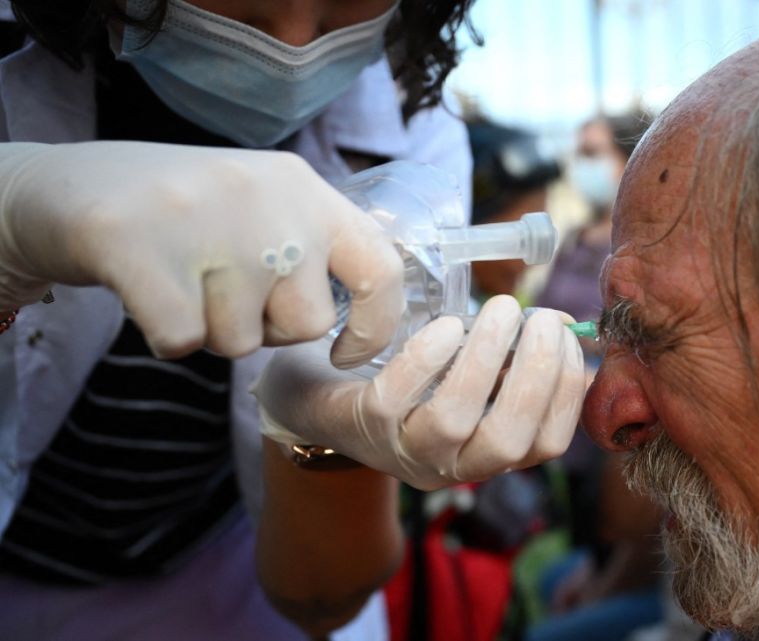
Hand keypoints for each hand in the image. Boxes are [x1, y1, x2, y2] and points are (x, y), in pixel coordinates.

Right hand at [0, 141, 402, 366]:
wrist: (67, 185)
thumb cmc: (183, 213)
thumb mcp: (264, 204)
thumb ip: (319, 243)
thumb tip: (382, 301)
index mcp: (304, 186)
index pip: (380, 266)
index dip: (377, 325)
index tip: (348, 351)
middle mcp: (265, 197)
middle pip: (306, 323)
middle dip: (266, 329)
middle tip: (221, 289)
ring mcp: (204, 217)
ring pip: (240, 340)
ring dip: (210, 330)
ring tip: (182, 278)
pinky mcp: (139, 244)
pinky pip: (183, 341)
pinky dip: (164, 336)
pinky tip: (147, 292)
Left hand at [255, 295, 586, 489]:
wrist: (333, 395)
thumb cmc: (420, 383)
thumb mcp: (474, 379)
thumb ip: (517, 360)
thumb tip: (565, 325)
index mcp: (488, 456)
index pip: (545, 444)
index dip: (566, 392)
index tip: (570, 340)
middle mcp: (451, 466)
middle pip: (505, 440)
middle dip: (534, 376)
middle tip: (542, 321)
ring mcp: (405, 448)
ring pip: (453, 418)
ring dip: (486, 358)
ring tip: (502, 309)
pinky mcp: (365, 423)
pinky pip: (398, 396)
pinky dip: (430, 358)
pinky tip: (448, 326)